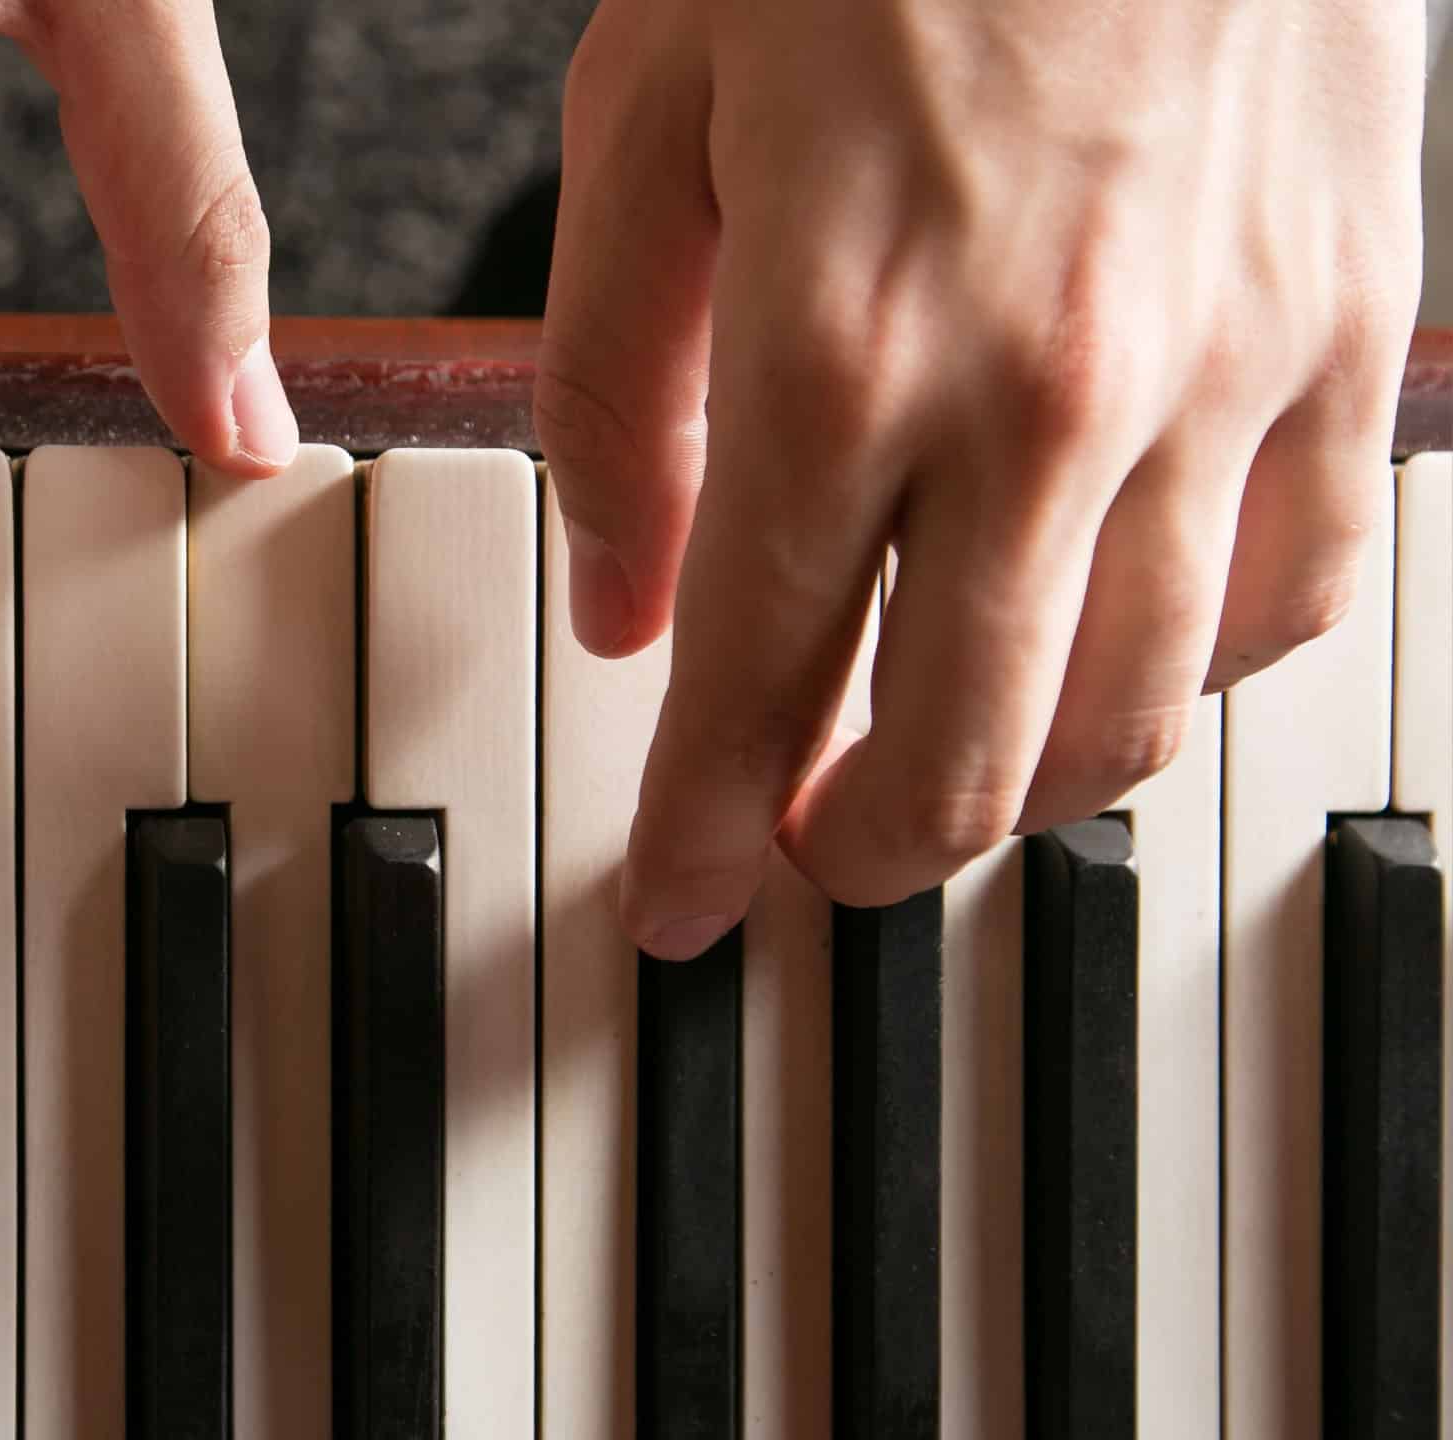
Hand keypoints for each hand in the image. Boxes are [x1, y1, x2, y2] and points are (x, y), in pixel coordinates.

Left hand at [536, 0, 1422, 956]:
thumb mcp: (648, 126)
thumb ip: (613, 393)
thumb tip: (628, 604)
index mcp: (841, 343)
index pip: (761, 681)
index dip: (705, 829)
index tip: (676, 907)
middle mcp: (1050, 393)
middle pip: (967, 752)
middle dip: (861, 848)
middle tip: (800, 856)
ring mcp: (1230, 370)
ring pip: (1144, 712)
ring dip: (1027, 791)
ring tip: (941, 780)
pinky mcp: (1353, 330)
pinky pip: (1303, 592)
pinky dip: (1199, 671)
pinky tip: (1118, 652)